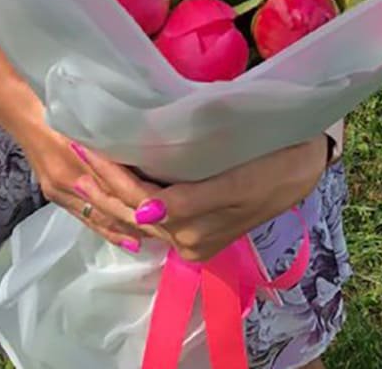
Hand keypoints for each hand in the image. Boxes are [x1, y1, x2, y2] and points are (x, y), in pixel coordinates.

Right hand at [0, 87, 153, 251]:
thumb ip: (114, 143)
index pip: (118, 186)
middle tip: (165, 232)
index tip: (164, 209)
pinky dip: (107, 230)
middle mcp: (72, 179)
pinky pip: (85, 219)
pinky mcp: (55, 197)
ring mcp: (61, 191)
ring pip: (99, 217)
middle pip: (110, 207)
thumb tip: (147, 160)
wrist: (26, 119)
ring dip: (125, 230)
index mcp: (82, 155)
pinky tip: (125, 240)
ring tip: (151, 239)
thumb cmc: (64, 112)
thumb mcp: (91, 123)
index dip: (141, 201)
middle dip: (137, 222)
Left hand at [72, 136, 329, 262]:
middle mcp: (187, 239)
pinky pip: (155, 213)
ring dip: (111, 189)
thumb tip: (146, 211)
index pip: (138, 199)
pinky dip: (131, 195)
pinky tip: (117, 181)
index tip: (86, 143)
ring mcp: (192, 235)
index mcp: (194, 229)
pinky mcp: (199, 226)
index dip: (110, 172)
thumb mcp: (237, 181)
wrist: (306, 164)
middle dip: (102, 182)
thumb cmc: (276, 162)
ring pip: (139, 213)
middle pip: (132, 210)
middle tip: (75, 147)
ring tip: (86, 162)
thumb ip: (191, 202)